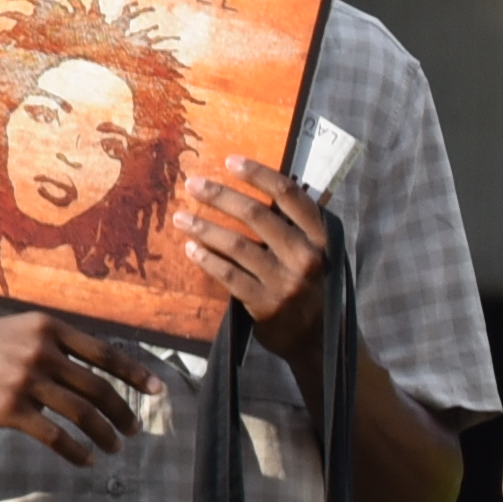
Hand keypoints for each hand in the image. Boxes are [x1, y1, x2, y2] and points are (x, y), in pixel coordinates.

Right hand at [0, 314, 161, 465]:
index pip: (105, 353)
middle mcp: (40, 350)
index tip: (158, 390)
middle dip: (123, 413)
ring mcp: (24, 379)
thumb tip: (96, 368)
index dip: (136, 373)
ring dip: (104, 435)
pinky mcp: (8, 408)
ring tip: (114, 448)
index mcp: (48, 328)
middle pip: (99, 387)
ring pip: (82, 413)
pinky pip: (55, 436)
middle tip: (134, 430)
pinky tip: (86, 461)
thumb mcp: (18, 333)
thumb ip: (54, 344)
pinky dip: (77, 451)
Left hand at [175, 154, 338, 362]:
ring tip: (181, 218)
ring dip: (205, 227)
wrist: (316, 340)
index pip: (291, 196)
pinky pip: (230, 275)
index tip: (231, 161)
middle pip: (258, 215)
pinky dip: (208, 259)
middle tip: (194, 184)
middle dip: (221, 196)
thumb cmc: (307, 287)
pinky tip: (192, 249)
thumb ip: (292, 227)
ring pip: (238, 245)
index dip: (259, 175)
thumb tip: (250, 190)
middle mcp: (307, 258)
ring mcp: (286, 283)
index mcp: (321, 238)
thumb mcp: (313, 254)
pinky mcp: (266, 305)